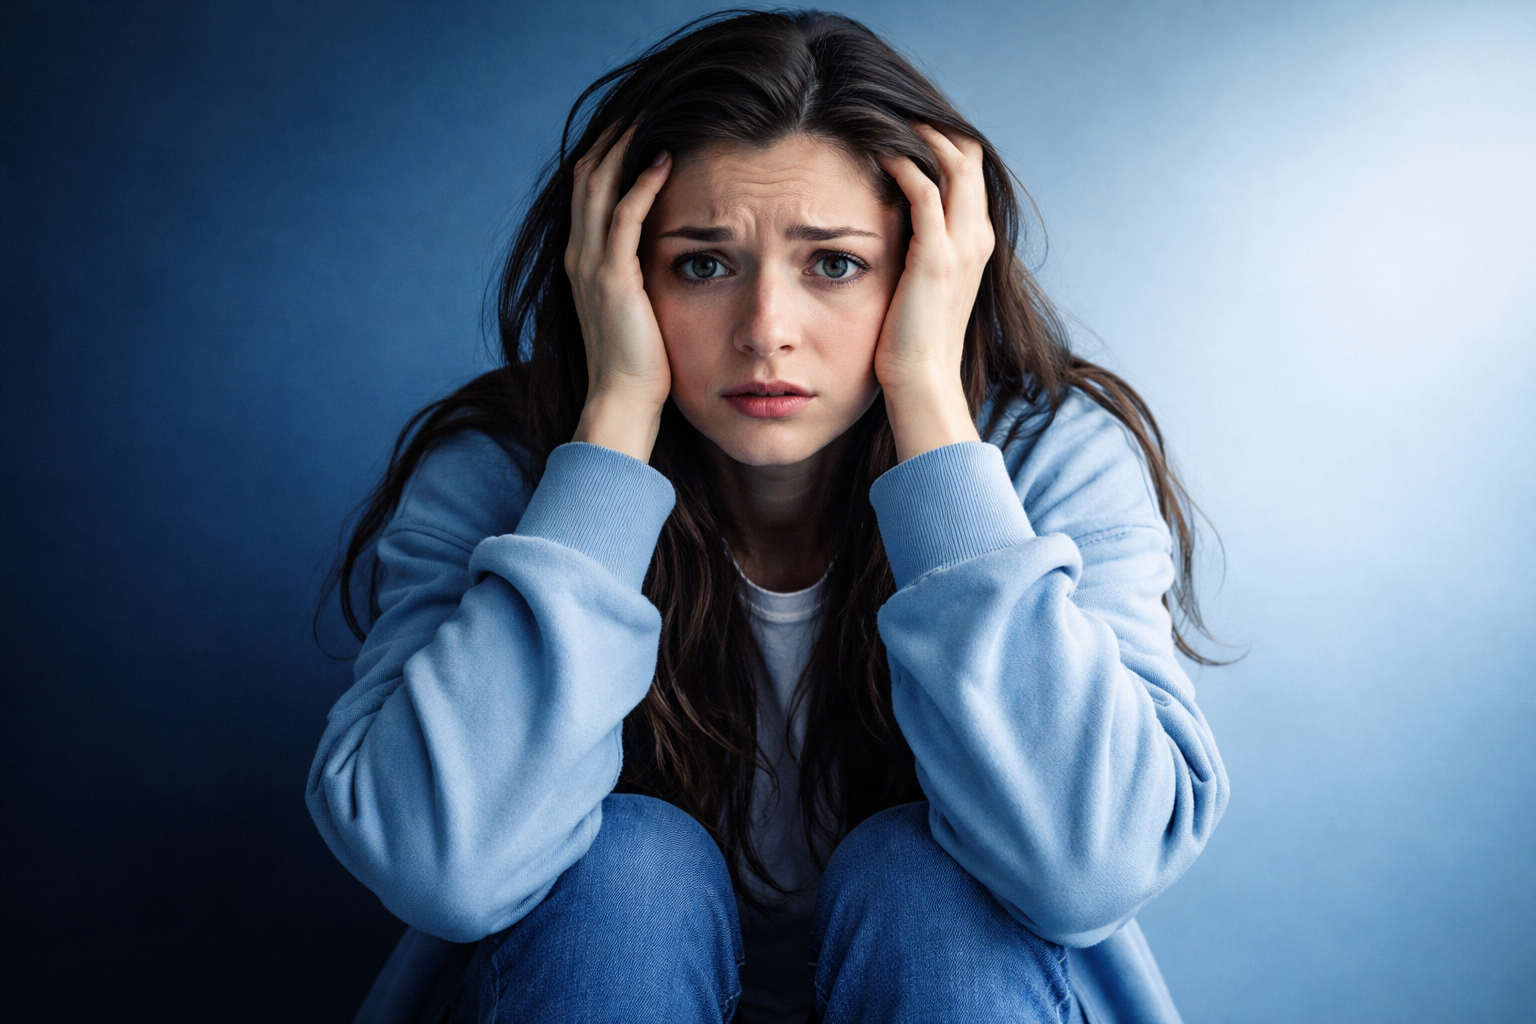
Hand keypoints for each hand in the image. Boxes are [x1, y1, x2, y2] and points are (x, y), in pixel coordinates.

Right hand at [565, 126, 672, 461]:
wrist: (622, 403)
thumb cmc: (641, 364)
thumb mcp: (639, 308)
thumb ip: (643, 275)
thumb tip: (671, 254)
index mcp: (584, 261)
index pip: (590, 189)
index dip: (610, 152)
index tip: (640, 123)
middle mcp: (579, 255)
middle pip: (588, 174)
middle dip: (615, 136)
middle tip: (645, 102)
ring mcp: (591, 265)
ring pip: (599, 185)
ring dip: (625, 146)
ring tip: (652, 113)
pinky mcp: (612, 278)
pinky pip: (623, 216)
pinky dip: (641, 184)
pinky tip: (664, 159)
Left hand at [875, 125, 994, 461]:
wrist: (921, 383)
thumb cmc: (912, 342)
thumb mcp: (922, 287)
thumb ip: (919, 252)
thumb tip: (892, 228)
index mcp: (977, 243)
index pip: (971, 170)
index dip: (943, 142)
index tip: (904, 126)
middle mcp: (977, 238)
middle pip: (968, 155)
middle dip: (932, 127)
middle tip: (891, 111)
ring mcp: (961, 246)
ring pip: (953, 163)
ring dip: (919, 136)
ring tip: (883, 119)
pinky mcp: (935, 257)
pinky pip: (925, 192)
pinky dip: (903, 164)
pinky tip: (876, 154)